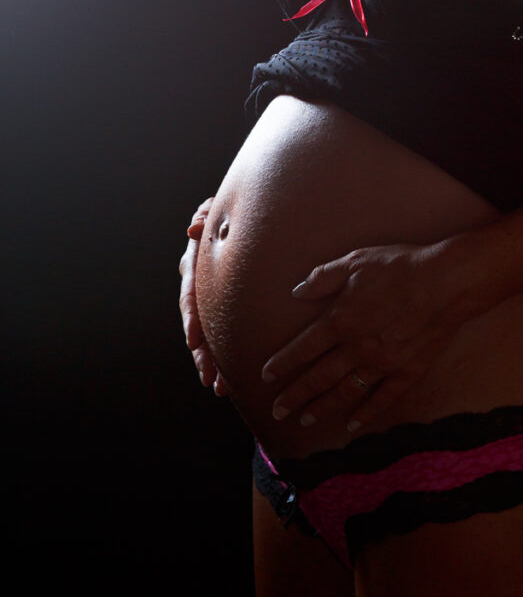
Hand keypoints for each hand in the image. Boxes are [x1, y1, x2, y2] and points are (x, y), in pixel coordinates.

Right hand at [179, 196, 228, 396]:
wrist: (255, 213)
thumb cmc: (236, 209)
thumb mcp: (219, 209)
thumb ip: (207, 216)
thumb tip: (193, 230)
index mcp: (196, 263)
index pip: (191, 292)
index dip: (193, 316)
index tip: (195, 339)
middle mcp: (199, 284)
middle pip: (198, 322)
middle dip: (203, 352)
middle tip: (210, 376)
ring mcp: (211, 296)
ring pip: (209, 334)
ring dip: (213, 361)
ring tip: (220, 387)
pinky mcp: (227, 304)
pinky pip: (224, 332)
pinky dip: (227, 355)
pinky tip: (231, 380)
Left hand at [261, 239, 463, 432]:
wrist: (444, 282)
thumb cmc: (398, 267)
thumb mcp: (354, 262)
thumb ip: (323, 278)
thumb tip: (296, 292)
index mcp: (340, 321)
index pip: (303, 348)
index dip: (283, 363)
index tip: (267, 376)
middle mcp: (356, 348)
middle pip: (318, 377)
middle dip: (295, 395)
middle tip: (277, 410)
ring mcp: (382, 363)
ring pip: (345, 392)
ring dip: (323, 407)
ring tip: (306, 419)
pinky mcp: (407, 371)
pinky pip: (382, 399)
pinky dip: (366, 413)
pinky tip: (352, 425)